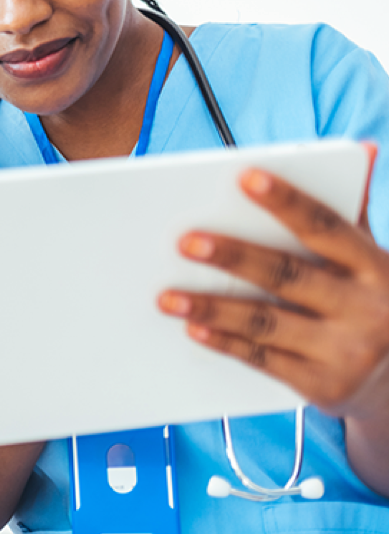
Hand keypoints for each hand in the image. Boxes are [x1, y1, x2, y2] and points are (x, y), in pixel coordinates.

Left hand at [158, 151, 388, 422]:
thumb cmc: (370, 303)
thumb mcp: (371, 261)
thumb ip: (352, 213)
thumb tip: (362, 148)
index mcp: (375, 266)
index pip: (324, 225)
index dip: (285, 200)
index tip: (244, 177)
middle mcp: (367, 307)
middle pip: (287, 274)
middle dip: (233, 256)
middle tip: (184, 242)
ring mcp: (346, 350)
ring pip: (266, 322)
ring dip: (211, 307)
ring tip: (166, 295)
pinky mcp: (323, 386)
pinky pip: (263, 361)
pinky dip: (225, 343)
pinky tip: (192, 329)